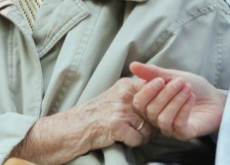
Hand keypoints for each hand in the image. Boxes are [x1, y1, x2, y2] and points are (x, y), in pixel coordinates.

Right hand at [10, 77, 152, 164]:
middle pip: (155, 111)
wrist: (68, 130)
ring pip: (149, 127)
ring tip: (127, 135)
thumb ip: (135, 98)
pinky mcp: (116, 124)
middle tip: (141, 129)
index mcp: (125, 86)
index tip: (158, 112)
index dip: (161, 103)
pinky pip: (138, 139)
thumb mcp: (114, 99)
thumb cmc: (92, 118)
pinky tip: (121, 140)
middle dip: (151, 124)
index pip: (157, 89)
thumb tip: (161, 104)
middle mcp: (124, 94)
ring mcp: (120, 109)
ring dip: (142, 136)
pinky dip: (132, 143)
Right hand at [130, 62, 224, 140]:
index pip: (138, 103)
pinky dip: (184, 109)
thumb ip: (153, 72)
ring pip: (162, 119)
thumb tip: (132, 65)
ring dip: (176, 100)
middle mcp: (158, 118)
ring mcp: (171, 128)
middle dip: (166, 93)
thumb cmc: (194, 87)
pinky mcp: (185, 134)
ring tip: (188, 89)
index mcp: (152, 104)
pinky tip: (191, 98)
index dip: (148, 90)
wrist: (216, 98)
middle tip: (180, 82)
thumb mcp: (172, 76)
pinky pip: (177, 125)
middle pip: (151, 111)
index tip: (161, 79)